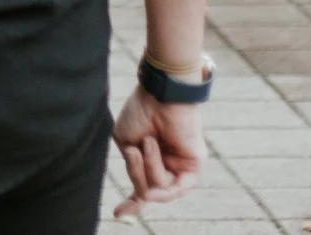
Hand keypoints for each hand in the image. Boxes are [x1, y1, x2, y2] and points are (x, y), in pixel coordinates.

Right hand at [111, 85, 204, 217]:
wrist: (159, 95)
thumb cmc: (141, 112)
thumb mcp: (126, 143)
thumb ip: (133, 170)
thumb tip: (144, 194)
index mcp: (151, 161)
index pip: (144, 189)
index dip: (131, 203)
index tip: (117, 214)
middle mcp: (167, 167)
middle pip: (148, 192)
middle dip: (137, 175)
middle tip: (133, 152)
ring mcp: (180, 169)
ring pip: (157, 190)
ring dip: (145, 166)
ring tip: (147, 141)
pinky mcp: (193, 168)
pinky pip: (173, 187)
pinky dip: (156, 168)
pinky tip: (151, 146)